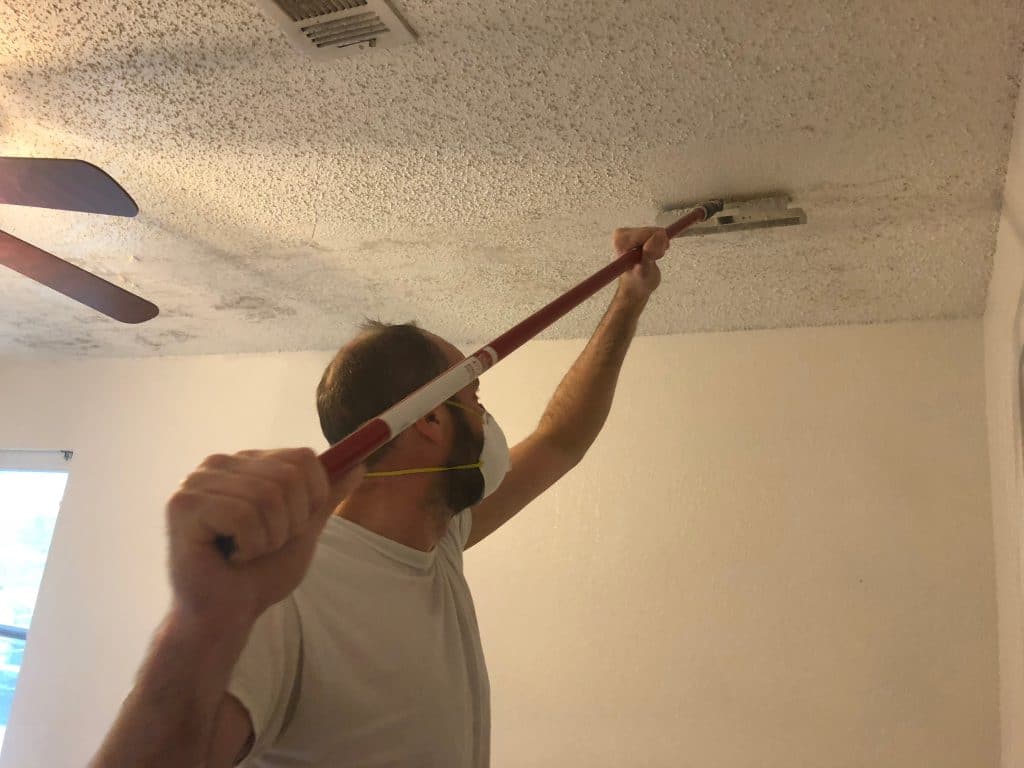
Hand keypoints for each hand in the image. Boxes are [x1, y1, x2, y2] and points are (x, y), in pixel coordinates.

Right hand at [166, 448, 363, 633]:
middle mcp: (218, 464)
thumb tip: (359, 465)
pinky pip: (243, 515)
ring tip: (245, 552)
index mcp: (245, 464)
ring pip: (267, 496)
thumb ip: (325, 496)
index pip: (302, 457)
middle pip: (288, 475)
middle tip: (264, 545)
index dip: (312, 497)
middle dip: (290, 522)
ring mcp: (196, 482)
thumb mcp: (303, 529)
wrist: (227, 616)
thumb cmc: (259, 574)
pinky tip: (229, 558)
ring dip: (269, 537)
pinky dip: (249, 545)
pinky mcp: (183, 504)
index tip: (292, 527)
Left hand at [613, 227, 669, 305]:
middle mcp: (621, 234)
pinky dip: (658, 244)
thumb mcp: (645, 272)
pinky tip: (651, 254)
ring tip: (651, 259)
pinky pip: (657, 233)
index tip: (653, 258)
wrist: (635, 286)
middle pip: (653, 231)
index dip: (657, 246)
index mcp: (620, 241)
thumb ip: (649, 254)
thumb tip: (658, 236)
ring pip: (657, 232)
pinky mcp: (635, 232)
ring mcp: (628, 232)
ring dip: (658, 247)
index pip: (649, 233)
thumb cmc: (638, 282)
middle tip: (652, 260)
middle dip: (657, 246)